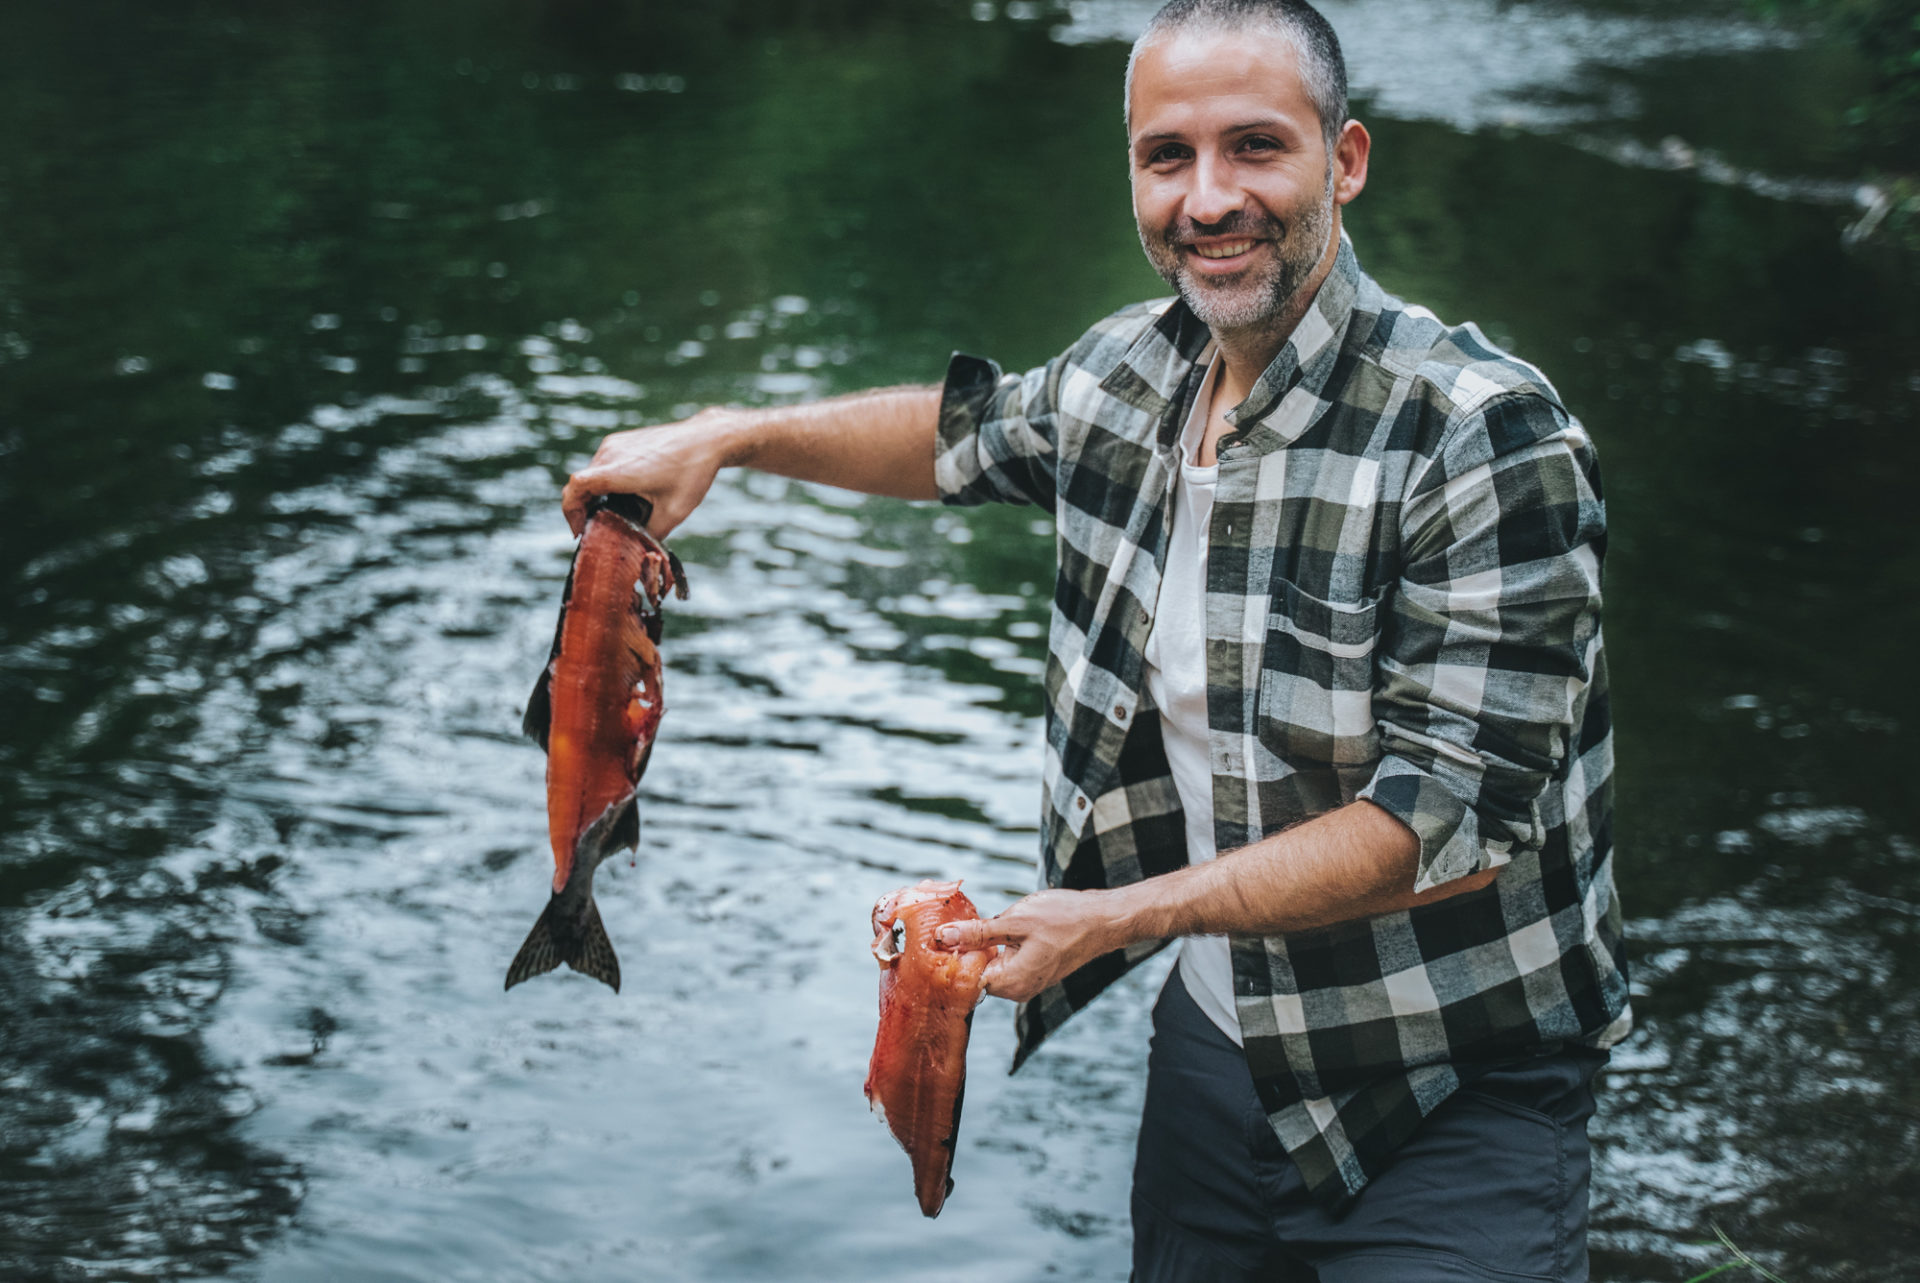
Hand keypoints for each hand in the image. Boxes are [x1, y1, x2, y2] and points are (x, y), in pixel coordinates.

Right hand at [559, 407, 745, 537]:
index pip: (576, 488)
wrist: (707, 438)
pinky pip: (603, 463)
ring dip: (595, 493)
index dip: (571, 512)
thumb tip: (638, 549)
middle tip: (596, 528)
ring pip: (591, 473)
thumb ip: (651, 533)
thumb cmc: (692, 473)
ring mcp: (615, 443)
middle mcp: (610, 453)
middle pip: (581, 484)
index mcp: (618, 471)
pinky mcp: (622, 439)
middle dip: (583, 508)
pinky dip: (605, 480)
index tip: (580, 530)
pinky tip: (625, 494)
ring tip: (612, 513)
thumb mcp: (674, 512)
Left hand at [936, 889, 1127, 1003]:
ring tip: (978, 920)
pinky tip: (998, 925)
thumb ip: (976, 933)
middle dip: (963, 948)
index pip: (963, 978)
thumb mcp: (1015, 921)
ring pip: (989, 963)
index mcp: (1009, 983)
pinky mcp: (1032, 971)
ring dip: (981, 943)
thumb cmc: (1065, 919)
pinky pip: (1004, 960)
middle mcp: (1016, 990)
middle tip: (952, 921)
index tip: (934, 935)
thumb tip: (941, 938)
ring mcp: (1025, 982)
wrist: (1103, 920)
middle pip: (974, 972)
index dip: (947, 956)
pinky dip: (996, 944)